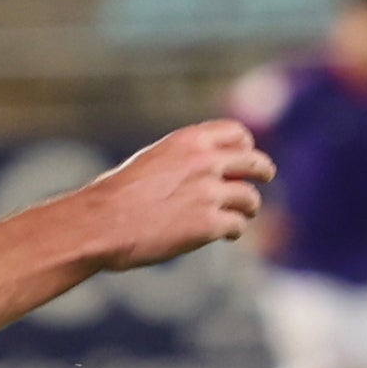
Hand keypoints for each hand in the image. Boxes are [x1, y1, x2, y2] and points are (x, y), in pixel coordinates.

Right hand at [80, 122, 269, 272]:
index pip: (237, 133)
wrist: (101, 224)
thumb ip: (181, 162)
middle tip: (265, 177)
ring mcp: (209, 193)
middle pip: (255, 162)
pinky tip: (227, 235)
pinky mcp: (209, 225)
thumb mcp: (151, 161)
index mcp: (188, 141)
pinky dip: (234, 230)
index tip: (245, 154)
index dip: (245, 145)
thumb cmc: (115, 196)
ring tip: (240, 217)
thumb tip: (205, 174)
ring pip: (251, 199)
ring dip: (247, 208)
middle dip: (263, 171)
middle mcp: (204, 162)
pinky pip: (237, 226)